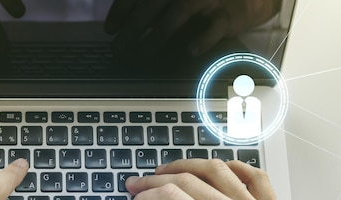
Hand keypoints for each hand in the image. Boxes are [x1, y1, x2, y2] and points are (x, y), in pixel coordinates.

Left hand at [105, 0, 281, 56]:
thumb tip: (126, 24)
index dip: (121, 9)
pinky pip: (213, 28)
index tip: (110, 28)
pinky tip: (187, 52)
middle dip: (132, 27)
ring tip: (142, 54)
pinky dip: (200, 40)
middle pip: (154, 1)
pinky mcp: (230, 14)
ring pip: (179, 12)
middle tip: (119, 48)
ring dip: (157, 36)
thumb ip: (156, 4)